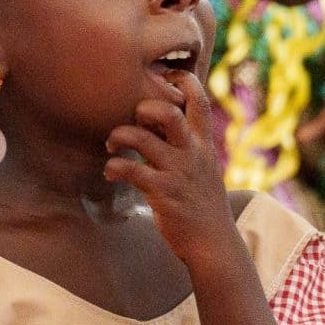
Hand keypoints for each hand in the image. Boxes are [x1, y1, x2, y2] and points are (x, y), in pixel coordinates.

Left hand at [105, 71, 237, 264]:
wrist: (214, 243)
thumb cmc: (202, 202)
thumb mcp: (203, 166)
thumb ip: (186, 143)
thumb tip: (158, 121)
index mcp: (204, 143)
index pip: (199, 99)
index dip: (180, 81)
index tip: (160, 81)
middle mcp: (192, 153)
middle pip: (169, 111)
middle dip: (144, 106)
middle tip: (132, 119)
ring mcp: (178, 172)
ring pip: (142, 138)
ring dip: (119, 135)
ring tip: (111, 145)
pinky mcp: (163, 193)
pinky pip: (131, 171)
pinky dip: (114, 167)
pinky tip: (110, 172)